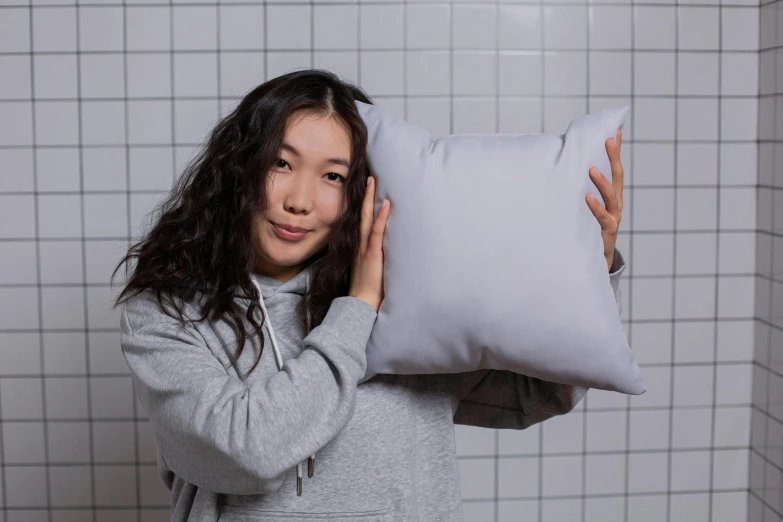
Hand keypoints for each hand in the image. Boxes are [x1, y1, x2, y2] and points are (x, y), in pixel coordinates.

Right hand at [349, 176, 389, 312]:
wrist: (361, 304)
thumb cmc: (369, 291)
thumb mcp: (371, 270)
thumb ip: (376, 259)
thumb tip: (386, 252)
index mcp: (360, 247)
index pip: (363, 222)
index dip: (365, 205)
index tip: (368, 190)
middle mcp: (361, 244)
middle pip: (362, 214)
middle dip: (366, 195)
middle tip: (370, 177)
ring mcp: (365, 248)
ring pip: (367, 219)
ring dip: (371, 199)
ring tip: (374, 182)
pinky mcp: (372, 255)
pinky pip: (377, 233)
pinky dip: (381, 218)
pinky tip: (386, 204)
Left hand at [586, 128, 623, 270]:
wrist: (594, 260)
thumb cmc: (586, 229)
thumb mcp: (585, 207)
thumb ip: (579, 190)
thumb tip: (563, 167)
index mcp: (611, 196)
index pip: (615, 169)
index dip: (616, 151)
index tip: (615, 132)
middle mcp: (615, 204)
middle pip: (618, 177)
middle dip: (614, 158)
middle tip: (608, 140)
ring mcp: (613, 217)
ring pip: (611, 196)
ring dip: (602, 181)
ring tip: (591, 169)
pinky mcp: (606, 232)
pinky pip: (602, 218)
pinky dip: (594, 207)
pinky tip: (586, 197)